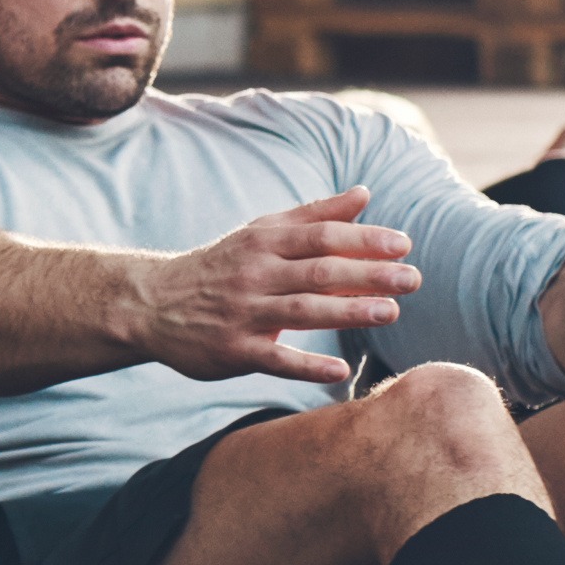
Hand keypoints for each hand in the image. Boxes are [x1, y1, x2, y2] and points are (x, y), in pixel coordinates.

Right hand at [124, 192, 410, 385]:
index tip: (403, 245)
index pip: (320, 236)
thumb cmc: (221, 266)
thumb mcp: (261, 233)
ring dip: (347, 311)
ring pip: (301, 311)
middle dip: (367, 274)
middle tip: (413, 278)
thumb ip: (315, 216)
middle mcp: (254, 274)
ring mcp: (242, 313)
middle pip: (318, 271)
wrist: (152, 303)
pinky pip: (274, 358)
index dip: (363, 239)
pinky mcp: (232, 350)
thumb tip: (365, 194)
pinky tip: (339, 370)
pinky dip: (306, 365)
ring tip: (390, 312)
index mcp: (263, 242)